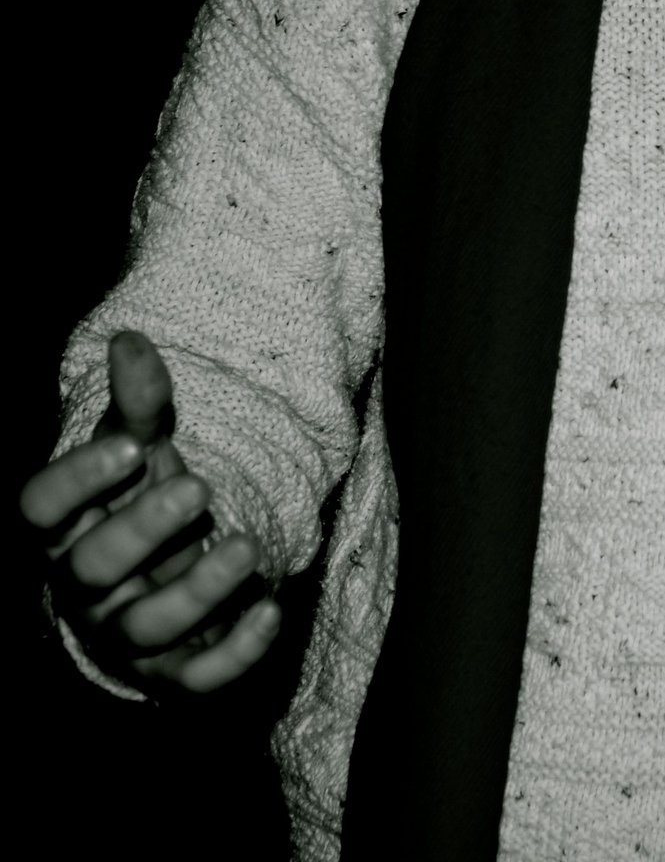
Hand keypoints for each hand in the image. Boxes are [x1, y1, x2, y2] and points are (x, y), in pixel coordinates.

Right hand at [21, 330, 281, 693]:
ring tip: (247, 547)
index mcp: (66, 526)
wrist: (164, 576)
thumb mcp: (141, 450)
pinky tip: (271, 612)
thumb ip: (138, 403)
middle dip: (142, 531)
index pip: (41, 509)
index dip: (76, 482)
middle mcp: (86, 586)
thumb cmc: (142, 502)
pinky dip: (234, 653)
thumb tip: (130, 339)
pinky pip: (197, 678)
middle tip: (199, 488)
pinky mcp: (176, 671)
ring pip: (145, 626)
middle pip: (91, 568)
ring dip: (198, 591)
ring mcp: (127, 634)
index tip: (130, 449)